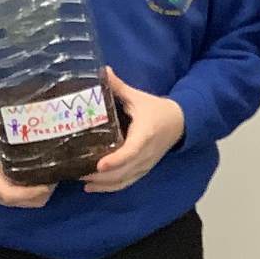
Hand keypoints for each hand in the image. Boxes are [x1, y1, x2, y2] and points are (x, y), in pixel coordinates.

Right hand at [0, 101, 53, 208]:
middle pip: (31, 201)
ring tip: (54, 169)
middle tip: (58, 167)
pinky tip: (44, 173)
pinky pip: (27, 199)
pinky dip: (38, 192)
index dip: (32, 191)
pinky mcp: (6, 193)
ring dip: (44, 191)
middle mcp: (0, 192)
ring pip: (32, 202)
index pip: (13, 195)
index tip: (49, 180)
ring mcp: (4, 195)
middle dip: (46, 189)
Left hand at [83, 68, 186, 192]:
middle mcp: (146, 153)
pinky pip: (127, 183)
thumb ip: (119, 87)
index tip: (99, 165)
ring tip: (82, 181)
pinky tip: (92, 188)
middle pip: (124, 171)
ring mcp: (145, 164)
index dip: (116, 160)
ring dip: (103, 184)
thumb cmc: (157, 109)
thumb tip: (102, 71)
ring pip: (124, 180)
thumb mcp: (139, 98)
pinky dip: (110, 188)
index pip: (131, 151)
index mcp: (145, 134)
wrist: (180, 123)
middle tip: (78, 173)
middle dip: (101, 176)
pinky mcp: (144, 170)